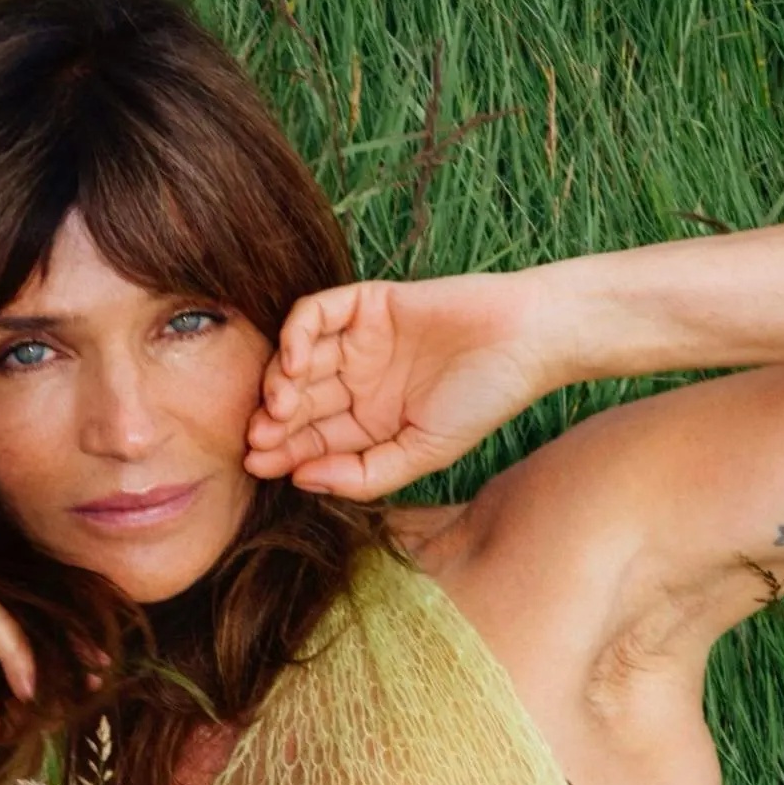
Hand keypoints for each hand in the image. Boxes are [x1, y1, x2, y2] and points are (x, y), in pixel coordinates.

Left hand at [242, 270, 555, 499]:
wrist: (527, 340)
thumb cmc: (484, 400)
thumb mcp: (423, 453)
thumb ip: (365, 474)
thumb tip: (302, 482)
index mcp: (369, 420)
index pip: (313, 438)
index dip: (284, 453)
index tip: (259, 468)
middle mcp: (358, 379)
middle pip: (298, 401)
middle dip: (273, 422)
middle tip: (256, 439)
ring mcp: (359, 340)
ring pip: (299, 359)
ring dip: (280, 382)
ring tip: (277, 407)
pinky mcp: (365, 303)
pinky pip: (315, 314)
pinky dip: (296, 335)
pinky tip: (294, 362)